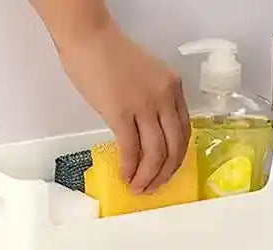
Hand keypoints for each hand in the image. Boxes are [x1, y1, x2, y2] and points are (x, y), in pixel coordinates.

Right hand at [56, 20, 190, 192]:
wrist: (89, 38)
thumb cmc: (110, 54)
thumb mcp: (146, 77)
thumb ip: (152, 102)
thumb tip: (146, 134)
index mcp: (173, 88)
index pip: (184, 132)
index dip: (176, 159)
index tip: (165, 172)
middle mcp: (164, 97)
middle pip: (174, 147)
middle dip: (164, 174)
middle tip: (152, 187)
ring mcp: (144, 105)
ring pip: (156, 153)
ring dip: (148, 177)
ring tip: (138, 188)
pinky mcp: (121, 113)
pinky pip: (132, 149)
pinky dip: (130, 168)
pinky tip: (125, 176)